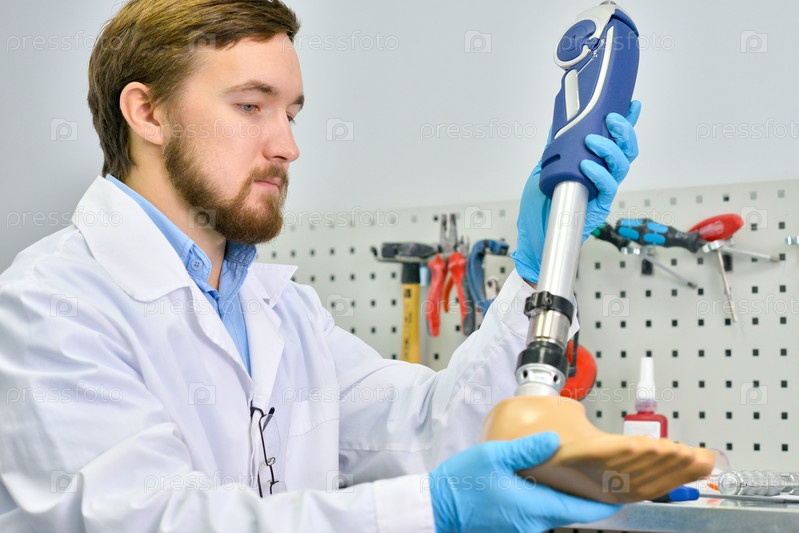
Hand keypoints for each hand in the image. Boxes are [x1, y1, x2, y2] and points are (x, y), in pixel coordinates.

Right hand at [428, 432, 620, 531]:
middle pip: (570, 510)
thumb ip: (527, 448)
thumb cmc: (460, 484)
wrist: (435, 508)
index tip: (622, 491)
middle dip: (584, 493)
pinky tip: (540, 479)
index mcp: (534, 507)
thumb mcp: (493, 456)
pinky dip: (545, 498)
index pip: (582, 511)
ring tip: (570, 469)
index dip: (605, 502)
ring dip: (563, 494)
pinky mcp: (510, 527)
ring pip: (553, 511)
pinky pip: (537, 513)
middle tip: (596, 470)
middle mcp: (532, 524)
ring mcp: (521, 528)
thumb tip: (555, 440)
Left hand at [511, 101, 640, 283]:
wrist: (533, 236)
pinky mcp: (599, 208)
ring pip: (621, 166)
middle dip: (624, 131)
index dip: (627, 124)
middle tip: (611, 118)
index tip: (632, 104)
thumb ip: (554, 147)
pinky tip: (586, 166)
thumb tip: (557, 123)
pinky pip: (607, 187)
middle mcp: (603, 176)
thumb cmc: (539, 207)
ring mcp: (602, 191)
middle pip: (626, 151)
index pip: (616, 141)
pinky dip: (599, 174)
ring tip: (592, 141)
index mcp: (594, 165)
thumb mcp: (543, 169)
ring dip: (609, 149)